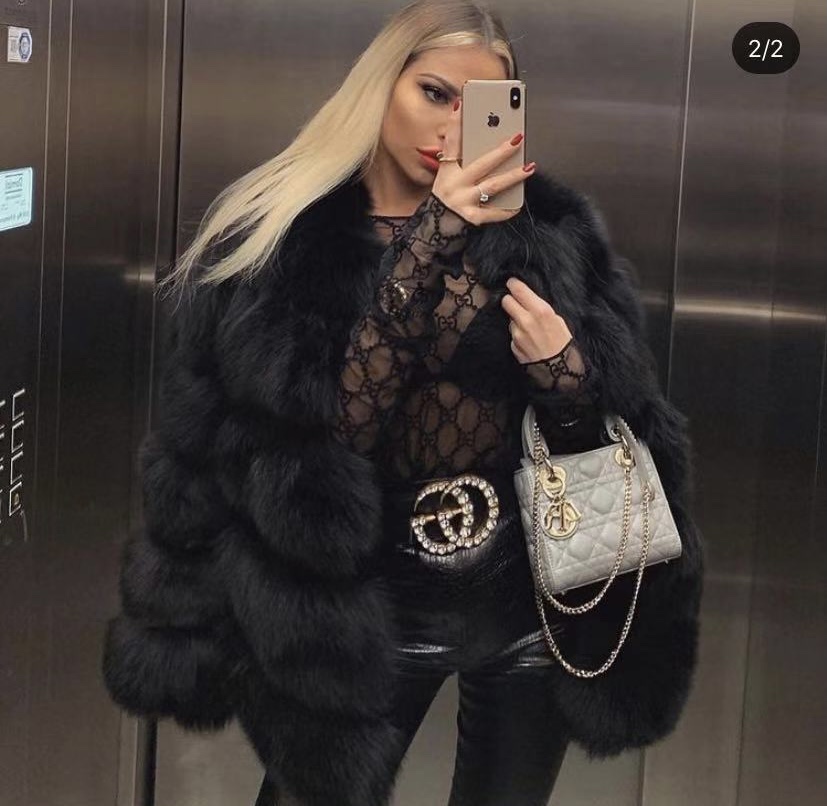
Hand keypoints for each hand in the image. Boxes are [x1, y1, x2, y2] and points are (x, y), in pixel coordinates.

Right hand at [431, 98, 534, 226]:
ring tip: (529, 167)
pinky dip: (506, 210)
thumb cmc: (445, 200)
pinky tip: (518, 205)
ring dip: (512, 176)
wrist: (434, 230)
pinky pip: (493, 213)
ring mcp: (463, 201)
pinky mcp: (471, 218)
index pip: (451, 142)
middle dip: (501, 150)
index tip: (461, 104)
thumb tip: (481, 142)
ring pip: (492, 185)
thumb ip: (459, 160)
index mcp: (447, 171)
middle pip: (481, 163)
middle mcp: (454, 184)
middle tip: (518, 137)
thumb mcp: (446, 177)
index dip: (455, 123)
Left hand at [501, 277, 573, 363]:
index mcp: (540, 310)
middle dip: (510, 300)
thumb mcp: (558, 320)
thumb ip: (540, 308)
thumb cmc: (563, 343)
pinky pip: (512, 335)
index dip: (513, 284)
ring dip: (515, 320)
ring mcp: (517, 334)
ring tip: (529, 328)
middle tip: (517, 303)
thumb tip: (528, 300)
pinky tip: (528, 340)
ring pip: (509, 319)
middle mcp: (525, 320)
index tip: (512, 283)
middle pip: (506, 301)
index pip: (518, 290)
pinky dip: (517, 335)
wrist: (559, 370)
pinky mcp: (513, 346)